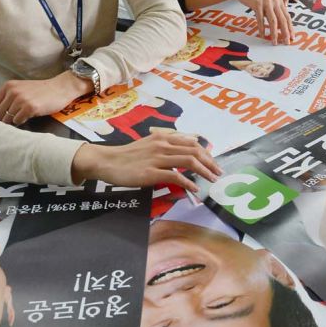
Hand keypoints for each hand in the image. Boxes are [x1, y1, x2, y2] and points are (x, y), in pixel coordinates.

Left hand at [0, 70, 90, 124]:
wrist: (60, 88)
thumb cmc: (42, 91)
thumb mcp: (22, 88)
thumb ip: (9, 97)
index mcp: (8, 86)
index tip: (4, 116)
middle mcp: (12, 92)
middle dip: (4, 120)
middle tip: (12, 121)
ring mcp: (21, 100)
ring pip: (7, 119)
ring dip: (14, 122)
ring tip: (23, 118)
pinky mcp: (30, 108)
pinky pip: (18, 121)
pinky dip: (22, 122)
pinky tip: (29, 117)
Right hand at [71, 127, 222, 191]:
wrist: (106, 161)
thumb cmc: (128, 155)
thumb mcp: (150, 144)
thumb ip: (168, 144)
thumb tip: (189, 144)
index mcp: (163, 137)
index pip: (192, 143)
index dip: (207, 153)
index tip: (214, 163)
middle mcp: (163, 145)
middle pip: (194, 151)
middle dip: (210, 163)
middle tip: (218, 173)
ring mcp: (157, 158)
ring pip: (188, 161)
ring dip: (204, 171)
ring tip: (212, 180)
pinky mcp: (151, 172)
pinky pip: (175, 177)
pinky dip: (188, 183)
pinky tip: (195, 189)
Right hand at [234, 0, 292, 44]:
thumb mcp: (268, 2)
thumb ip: (274, 12)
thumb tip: (278, 26)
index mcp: (279, 2)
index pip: (287, 17)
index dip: (290, 28)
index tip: (292, 37)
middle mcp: (275, 2)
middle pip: (283, 20)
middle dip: (285, 33)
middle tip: (286, 42)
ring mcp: (267, 3)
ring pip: (273, 21)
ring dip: (274, 33)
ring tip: (274, 42)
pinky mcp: (258, 4)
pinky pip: (261, 19)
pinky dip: (261, 28)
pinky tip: (262, 35)